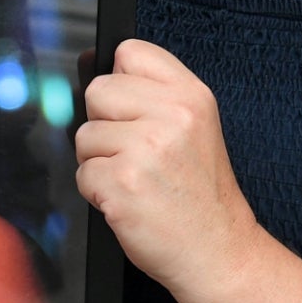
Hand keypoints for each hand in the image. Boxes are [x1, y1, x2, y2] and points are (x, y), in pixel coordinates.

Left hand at [73, 39, 259, 298]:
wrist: (218, 251)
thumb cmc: (200, 194)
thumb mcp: (194, 128)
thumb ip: (151, 95)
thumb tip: (90, 61)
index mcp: (191, 96)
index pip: (130, 51)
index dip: (120, 82)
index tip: (132, 111)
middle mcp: (172, 116)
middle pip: (97, 92)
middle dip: (105, 125)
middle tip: (136, 155)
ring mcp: (146, 149)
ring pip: (84, 136)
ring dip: (100, 163)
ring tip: (136, 181)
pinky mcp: (122, 183)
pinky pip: (83, 175)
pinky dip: (98, 193)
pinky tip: (129, 201)